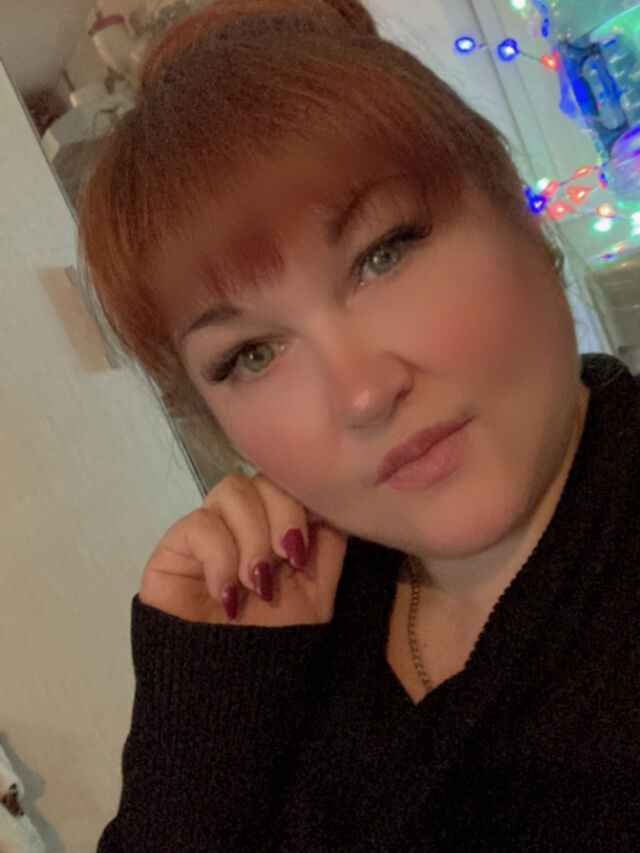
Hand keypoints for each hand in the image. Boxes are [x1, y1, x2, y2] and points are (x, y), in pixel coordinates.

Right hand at [139, 472, 348, 625]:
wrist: (232, 695)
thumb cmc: (275, 644)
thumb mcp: (318, 589)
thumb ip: (327, 541)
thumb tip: (331, 498)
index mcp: (274, 527)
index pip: (286, 481)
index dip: (302, 499)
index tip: (312, 539)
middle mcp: (240, 523)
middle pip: (260, 479)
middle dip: (283, 514)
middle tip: (289, 560)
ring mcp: (206, 532)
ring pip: (231, 490)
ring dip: (254, 536)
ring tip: (257, 583)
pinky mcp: (172, 551)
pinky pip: (198, 525)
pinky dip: (221, 556)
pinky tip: (226, 593)